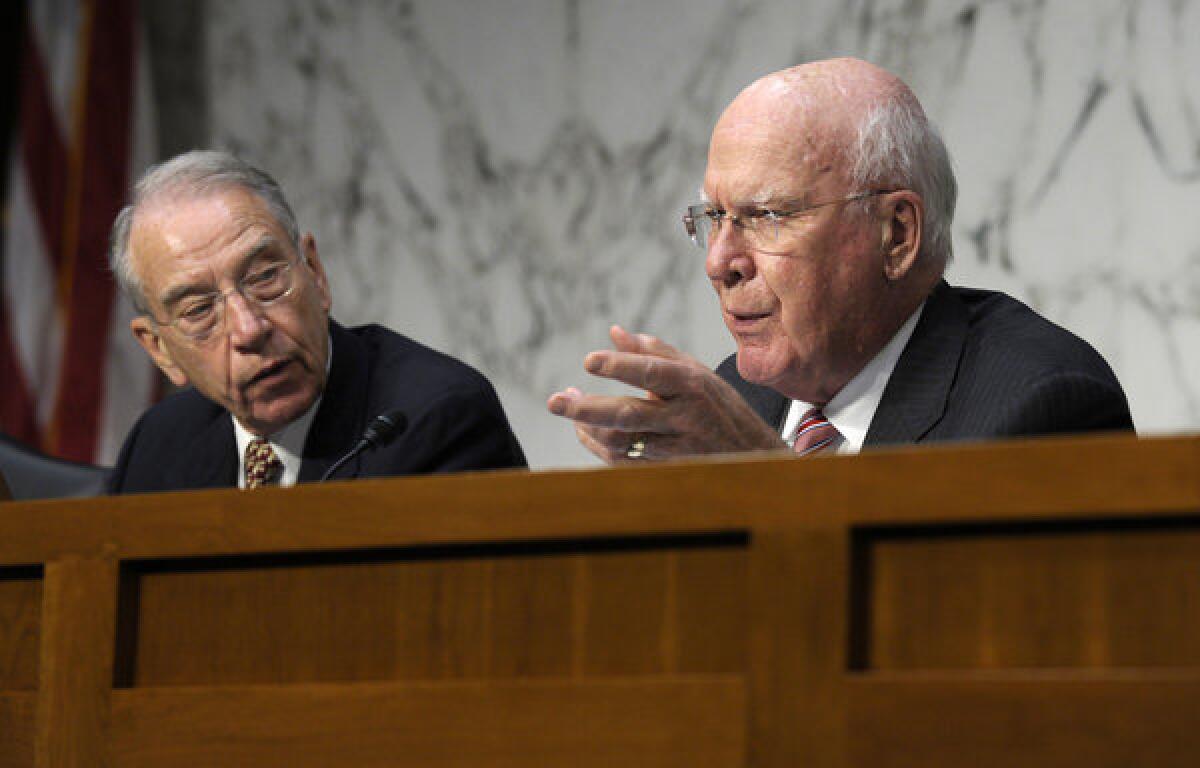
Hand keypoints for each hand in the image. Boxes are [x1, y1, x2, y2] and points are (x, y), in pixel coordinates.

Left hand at [546, 325, 786, 462]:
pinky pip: (624, 462)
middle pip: (629, 415)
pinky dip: (598, 446)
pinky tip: (584, 430)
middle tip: (554, 401)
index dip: (619, 365)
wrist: (754, 457)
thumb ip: (654, 352)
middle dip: (587, 408)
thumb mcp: (696, 372)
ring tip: (566, 406)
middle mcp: (685, 417)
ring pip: (622, 442)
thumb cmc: (718, 406)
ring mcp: (676, 448)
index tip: (588, 361)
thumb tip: (614, 332)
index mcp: (693, 384)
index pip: (652, 372)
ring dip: (587, 427)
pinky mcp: (668, 470)